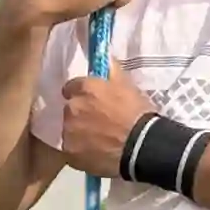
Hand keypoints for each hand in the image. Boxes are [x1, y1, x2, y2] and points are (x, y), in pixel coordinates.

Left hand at [42, 73, 157, 178]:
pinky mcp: (70, 153)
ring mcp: (68, 132)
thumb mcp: (128, 85)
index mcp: (85, 89)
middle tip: (97, 121)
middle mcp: (72, 108)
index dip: (81, 93)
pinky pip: (72, 149)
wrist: (141, 145)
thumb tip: (105, 56)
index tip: (90, 100)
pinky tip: (95, 152)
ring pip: (69, 130)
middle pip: (69, 109)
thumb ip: (112, 70)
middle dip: (79, 113)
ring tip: (97, 139)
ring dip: (78, 132)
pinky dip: (80, 150)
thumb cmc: (137, 112)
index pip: (71, 87)